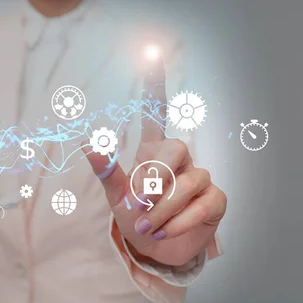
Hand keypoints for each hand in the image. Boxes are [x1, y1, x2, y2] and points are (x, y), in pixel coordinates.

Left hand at [85, 61, 226, 265]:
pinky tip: (164, 232)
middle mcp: (179, 158)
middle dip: (154, 180)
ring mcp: (200, 177)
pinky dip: (179, 221)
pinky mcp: (215, 200)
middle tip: (136, 206)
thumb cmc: (134, 217)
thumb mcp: (116, 196)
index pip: (155, 113)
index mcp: (152, 151)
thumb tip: (87, 142)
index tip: (151, 53)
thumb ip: (106, 171)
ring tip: (144, 227)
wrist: (154, 249)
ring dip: (162, 209)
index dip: (154, 85)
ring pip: (188, 181)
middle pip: (175, 148)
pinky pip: (202, 203)